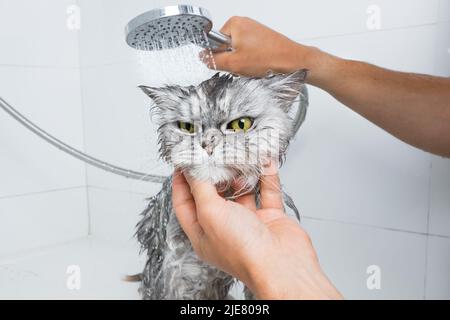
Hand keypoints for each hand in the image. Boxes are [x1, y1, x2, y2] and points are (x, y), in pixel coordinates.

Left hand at [172, 162, 342, 298]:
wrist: (281, 265)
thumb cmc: (244, 252)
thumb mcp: (210, 214)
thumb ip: (201, 188)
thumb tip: (193, 170)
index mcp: (203, 233)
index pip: (185, 204)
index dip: (182, 183)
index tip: (183, 163)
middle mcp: (224, 229)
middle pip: (213, 195)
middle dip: (214, 174)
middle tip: (212, 154)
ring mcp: (248, 223)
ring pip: (241, 191)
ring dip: (241, 174)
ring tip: (238, 156)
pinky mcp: (269, 218)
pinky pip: (267, 191)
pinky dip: (266, 176)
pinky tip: (264, 162)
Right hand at [204, 16, 331, 85]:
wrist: (293, 62)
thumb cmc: (269, 58)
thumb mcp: (234, 64)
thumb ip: (214, 60)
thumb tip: (203, 57)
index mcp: (234, 23)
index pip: (214, 42)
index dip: (220, 56)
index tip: (229, 63)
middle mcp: (244, 23)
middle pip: (226, 47)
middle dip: (232, 60)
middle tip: (243, 66)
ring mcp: (254, 31)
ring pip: (237, 52)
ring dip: (242, 63)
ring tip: (254, 66)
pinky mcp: (262, 39)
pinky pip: (248, 53)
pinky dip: (251, 61)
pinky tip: (259, 65)